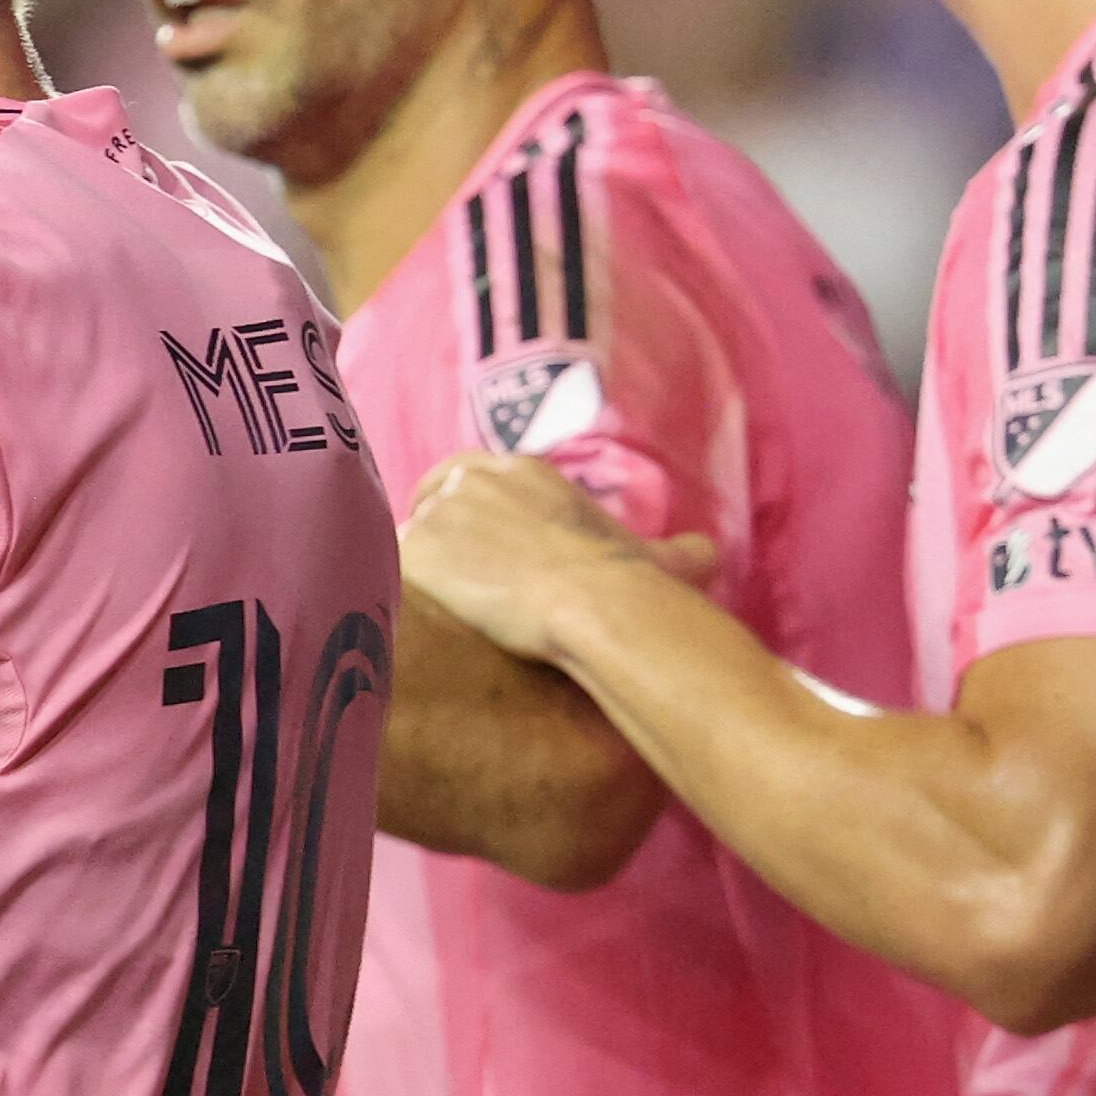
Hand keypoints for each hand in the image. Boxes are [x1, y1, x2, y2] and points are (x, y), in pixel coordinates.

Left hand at [400, 454, 714, 665]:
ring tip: (430, 611)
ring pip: (408, 539)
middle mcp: (474, 478)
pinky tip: (414, 623)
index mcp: (522, 471)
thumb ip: (677, 551)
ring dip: (417, 570)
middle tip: (448, 585)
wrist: (592, 604)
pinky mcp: (416, 548)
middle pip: (428, 502)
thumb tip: (709, 556)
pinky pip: (387, 570)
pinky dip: (397, 595)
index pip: (465, 479)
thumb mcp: (657, 558)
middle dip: (433, 538)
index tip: (468, 551)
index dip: (460, 515)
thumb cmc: (626, 583)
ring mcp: (440, 511)